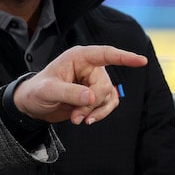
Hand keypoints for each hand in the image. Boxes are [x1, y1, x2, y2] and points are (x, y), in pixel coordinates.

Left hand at [15, 45, 145, 125]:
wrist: (33, 105)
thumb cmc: (36, 92)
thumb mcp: (47, 91)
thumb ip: (69, 93)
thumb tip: (91, 97)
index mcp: (77, 57)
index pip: (105, 54)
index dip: (123, 57)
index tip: (141, 61)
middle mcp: (89, 67)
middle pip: (104, 85)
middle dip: (92, 103)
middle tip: (75, 115)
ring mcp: (94, 81)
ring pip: (109, 97)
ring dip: (96, 111)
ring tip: (76, 119)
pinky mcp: (96, 94)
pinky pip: (109, 104)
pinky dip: (100, 114)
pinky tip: (86, 120)